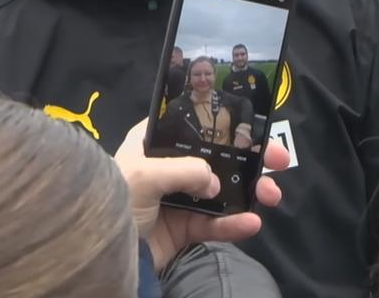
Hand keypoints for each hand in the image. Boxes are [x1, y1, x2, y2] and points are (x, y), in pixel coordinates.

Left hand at [114, 119, 289, 270]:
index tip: (252, 125)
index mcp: (152, 143)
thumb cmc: (117, 199)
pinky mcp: (184, 229)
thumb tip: (215, 183)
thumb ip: (186, 170)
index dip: (222, 122)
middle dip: (248, 158)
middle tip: (278, 159)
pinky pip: (215, 224)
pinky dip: (235, 224)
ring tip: (271, 195)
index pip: (192, 125)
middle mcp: (167, 167)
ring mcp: (178, 198)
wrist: (100, 255)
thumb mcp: (145, 174)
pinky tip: (252, 222)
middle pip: (216, 157)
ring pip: (222, 191)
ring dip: (249, 191)